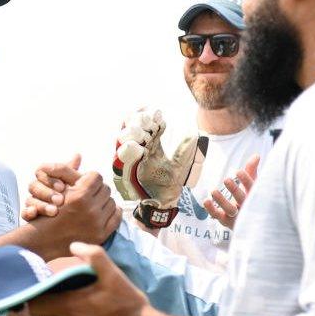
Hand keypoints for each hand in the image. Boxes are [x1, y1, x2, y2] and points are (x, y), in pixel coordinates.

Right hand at [22, 154, 81, 220]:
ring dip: (41, 205)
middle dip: (47, 193)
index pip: (41, 172)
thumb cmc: (73, 196)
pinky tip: (34, 213)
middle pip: (34, 186)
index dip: (50, 179)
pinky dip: (28, 212)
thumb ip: (72, 172)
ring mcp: (33, 202)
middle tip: (60, 200)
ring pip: (30, 199)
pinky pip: (24, 213)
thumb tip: (77, 155)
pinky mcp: (30, 216)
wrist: (73, 217)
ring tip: (54, 211)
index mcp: (46, 179)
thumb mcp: (75, 185)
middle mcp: (38, 189)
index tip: (63, 187)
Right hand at [27, 173, 121, 259]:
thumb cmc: (47, 211)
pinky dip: (111, 212)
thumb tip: (79, 154)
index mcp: (79, 196)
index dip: (89, 178)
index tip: (84, 183)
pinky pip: (116, 216)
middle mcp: (90, 209)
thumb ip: (68, 171)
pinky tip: (102, 212)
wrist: (45, 240)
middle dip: (97, 190)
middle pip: (105, 188)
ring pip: (111, 201)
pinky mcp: (101, 234)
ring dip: (103, 201)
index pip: (96, 176)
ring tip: (94, 203)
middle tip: (90, 194)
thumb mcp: (55, 189)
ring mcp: (97, 223)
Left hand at [28, 242, 156, 315]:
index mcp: (68, 305)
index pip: (35, 301)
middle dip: (40, 303)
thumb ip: (94, 255)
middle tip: (51, 293)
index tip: (44, 284)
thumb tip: (74, 246)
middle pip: (37, 315)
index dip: (35, 292)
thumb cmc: (127, 303)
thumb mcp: (114, 274)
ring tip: (60, 307)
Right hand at [113, 109, 206, 228]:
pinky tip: (137, 148)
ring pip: (122, 139)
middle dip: (138, 121)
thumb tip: (193, 134)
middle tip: (149, 119)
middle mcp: (137, 149)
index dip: (148, 115)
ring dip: (131, 134)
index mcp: (149, 144)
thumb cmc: (168, 183)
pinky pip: (120, 158)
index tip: (158, 113)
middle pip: (130, 127)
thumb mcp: (179, 165)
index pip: (144, 123)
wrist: (161, 202)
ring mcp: (128, 159)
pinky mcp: (123, 171)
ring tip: (143, 132)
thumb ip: (184, 151)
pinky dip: (128, 151)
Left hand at [204, 154, 259, 228]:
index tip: (238, 171)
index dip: (246, 180)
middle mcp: (247, 207)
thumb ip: (252, 170)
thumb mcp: (252, 184)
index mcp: (255, 196)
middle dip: (234, 190)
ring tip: (213, 191)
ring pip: (230, 209)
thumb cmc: (251, 198)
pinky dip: (211, 209)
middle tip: (226, 179)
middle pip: (241, 199)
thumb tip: (256, 155)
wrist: (252, 224)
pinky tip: (206, 201)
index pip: (252, 188)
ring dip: (221, 201)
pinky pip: (218, 216)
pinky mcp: (226, 221)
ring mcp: (237, 215)